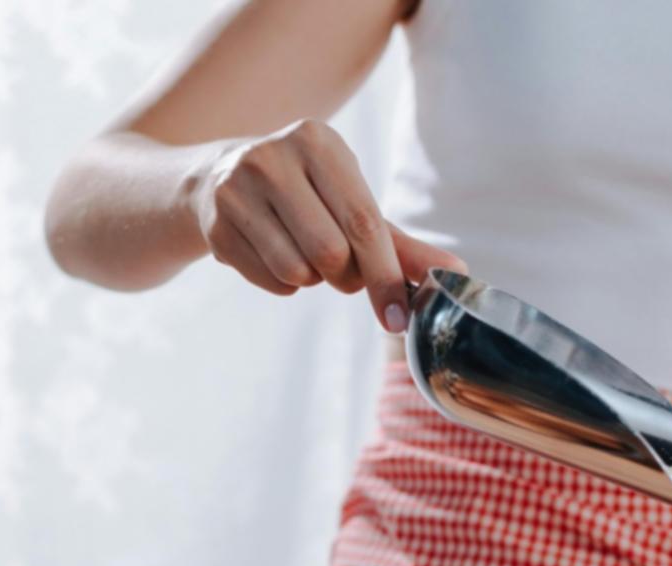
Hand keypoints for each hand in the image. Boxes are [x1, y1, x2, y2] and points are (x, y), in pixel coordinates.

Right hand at [191, 119, 464, 331]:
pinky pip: (270, 281)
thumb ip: (400, 242)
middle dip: (345, 276)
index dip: (385, 275)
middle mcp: (273, 158)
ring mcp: (237, 191)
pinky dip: (282, 283)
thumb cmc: (304, 194)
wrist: (217, 179)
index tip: (398, 316)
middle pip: (331, 253)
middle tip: (339, 266)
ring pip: (298, 271)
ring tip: (302, 252)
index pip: (364, 222)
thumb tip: (456, 273)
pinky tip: (272, 253)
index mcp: (318, 142)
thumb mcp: (350, 202)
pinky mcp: (215, 226)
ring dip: (311, 279)